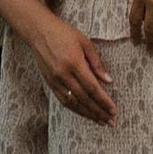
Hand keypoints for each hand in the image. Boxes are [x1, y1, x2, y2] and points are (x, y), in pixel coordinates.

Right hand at [30, 7, 116, 123]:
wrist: (38, 31)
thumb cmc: (63, 33)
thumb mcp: (85, 42)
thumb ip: (96, 63)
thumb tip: (108, 80)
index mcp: (74, 63)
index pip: (92, 88)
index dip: (104, 101)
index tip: (114, 110)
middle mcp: (64, 75)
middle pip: (84, 99)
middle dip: (99, 112)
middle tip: (111, 122)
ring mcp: (55, 81)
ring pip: (74, 103)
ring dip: (88, 114)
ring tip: (100, 121)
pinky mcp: (50, 83)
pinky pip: (64, 100)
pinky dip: (75, 109)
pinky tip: (84, 113)